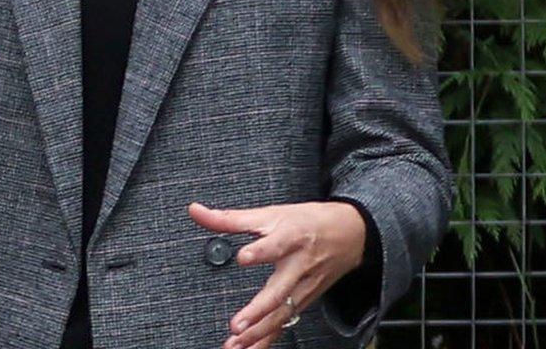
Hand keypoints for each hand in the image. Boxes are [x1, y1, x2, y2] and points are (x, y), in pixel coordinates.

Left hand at [190, 200, 366, 348]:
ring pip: (281, 314)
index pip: (275, 245)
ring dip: (259, 332)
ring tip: (237, 342)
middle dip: (258, 310)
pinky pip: (284, 323)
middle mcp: (299, 266)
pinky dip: (267, 339)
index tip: (243, 257)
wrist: (350, 234)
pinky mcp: (304, 301)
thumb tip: (195, 210)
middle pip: (279, 291)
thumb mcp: (269, 213)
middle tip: (237, 325)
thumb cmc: (305, 222)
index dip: (260, 250)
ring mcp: (304, 288)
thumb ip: (229, 217)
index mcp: (290, 238)